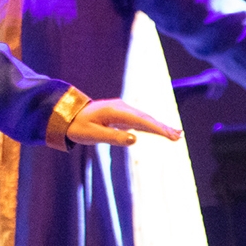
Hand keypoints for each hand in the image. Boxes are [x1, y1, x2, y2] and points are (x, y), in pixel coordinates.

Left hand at [66, 98, 182, 146]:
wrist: (67, 116)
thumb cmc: (78, 127)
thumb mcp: (93, 135)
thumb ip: (113, 137)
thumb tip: (135, 139)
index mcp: (114, 111)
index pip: (140, 120)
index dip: (157, 128)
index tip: (170, 135)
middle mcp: (120, 107)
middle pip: (145, 118)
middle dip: (162, 127)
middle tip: (179, 136)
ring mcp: (121, 108)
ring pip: (144, 118)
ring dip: (159, 126)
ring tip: (176, 134)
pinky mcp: (120, 113)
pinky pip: (138, 119)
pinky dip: (151, 125)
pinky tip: (161, 130)